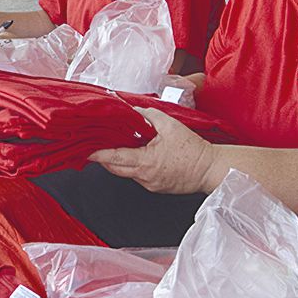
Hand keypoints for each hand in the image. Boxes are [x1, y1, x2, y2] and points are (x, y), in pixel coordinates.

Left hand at [89, 108, 215, 193]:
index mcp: (145, 162)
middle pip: (116, 168)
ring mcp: (150, 184)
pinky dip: (133, 166)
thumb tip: (134, 110)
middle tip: (96, 146)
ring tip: (118, 146)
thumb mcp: (170, 125)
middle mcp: (145, 177)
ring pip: (126, 173)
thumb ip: (148, 115)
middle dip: (105, 157)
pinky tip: (137, 154)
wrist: (210, 169)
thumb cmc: (193, 149)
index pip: (115, 158)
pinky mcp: (156, 187)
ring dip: (120, 161)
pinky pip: (138, 176)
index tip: (87, 151)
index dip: (99, 154)